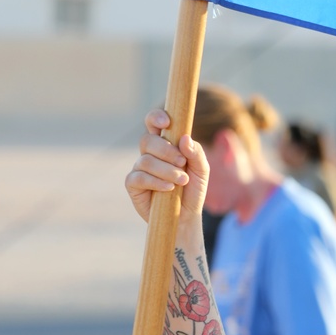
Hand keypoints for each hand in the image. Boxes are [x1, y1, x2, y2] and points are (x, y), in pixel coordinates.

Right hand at [125, 108, 209, 223]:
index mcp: (164, 144)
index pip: (153, 123)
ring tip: (182, 181)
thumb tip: (184, 138)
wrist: (187, 217)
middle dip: (166, 150)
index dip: (156, 117)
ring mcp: (139, 169)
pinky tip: (169, 189)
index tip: (167, 122)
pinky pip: (139, 177)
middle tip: (183, 163)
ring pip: (145, 160)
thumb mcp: (202, 171)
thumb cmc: (193, 190)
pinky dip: (156, 182)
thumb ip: (196, 153)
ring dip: (167, 170)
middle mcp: (149, 153)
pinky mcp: (133, 185)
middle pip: (147, 140)